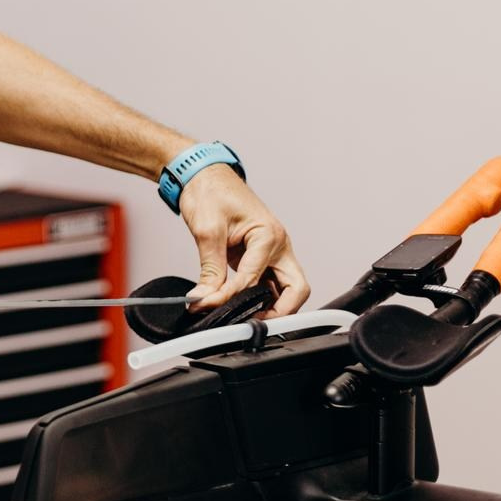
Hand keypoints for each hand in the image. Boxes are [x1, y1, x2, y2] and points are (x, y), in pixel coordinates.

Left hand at [177, 165, 309, 316]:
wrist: (204, 175)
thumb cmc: (210, 192)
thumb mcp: (207, 231)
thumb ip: (209, 269)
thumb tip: (204, 298)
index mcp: (269, 236)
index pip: (254, 279)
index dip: (230, 297)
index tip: (207, 305)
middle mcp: (278, 245)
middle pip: (296, 289)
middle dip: (280, 311)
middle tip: (253, 324)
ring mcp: (272, 252)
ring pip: (286, 289)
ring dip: (271, 306)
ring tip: (244, 318)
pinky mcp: (260, 256)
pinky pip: (268, 283)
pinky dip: (259, 296)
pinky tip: (241, 305)